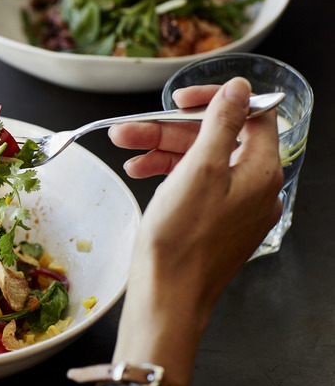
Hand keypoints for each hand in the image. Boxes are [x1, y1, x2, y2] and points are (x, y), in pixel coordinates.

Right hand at [112, 77, 283, 385]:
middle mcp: (254, 189)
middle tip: (131, 129)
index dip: (213, 101)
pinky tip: (140, 171)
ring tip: (124, 150)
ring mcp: (234, 208)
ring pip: (199, 162)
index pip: (249, 116)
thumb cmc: (181, 241)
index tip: (179, 100)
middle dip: (169, 130)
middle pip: (216, 140)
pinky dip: (168, 175)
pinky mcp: (214, 223)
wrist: (167, 296)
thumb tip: (240, 89)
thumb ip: (222, 124)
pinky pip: (195, 186)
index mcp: (260, 172)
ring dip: (161, 150)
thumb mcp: (199, 170)